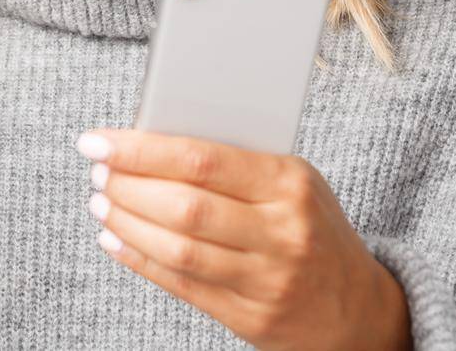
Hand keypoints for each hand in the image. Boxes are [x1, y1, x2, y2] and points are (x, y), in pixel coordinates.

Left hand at [76, 128, 411, 350]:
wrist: (356, 308)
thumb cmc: (312, 228)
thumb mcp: (294, 183)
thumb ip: (237, 163)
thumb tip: (157, 137)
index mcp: (290, 182)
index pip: (202, 158)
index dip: (142, 149)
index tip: (100, 140)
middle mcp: (281, 231)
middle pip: (185, 205)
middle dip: (129, 186)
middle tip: (98, 171)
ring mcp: (267, 279)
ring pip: (178, 248)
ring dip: (127, 223)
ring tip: (100, 202)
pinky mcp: (251, 318)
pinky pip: (182, 285)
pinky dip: (140, 260)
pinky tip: (115, 240)